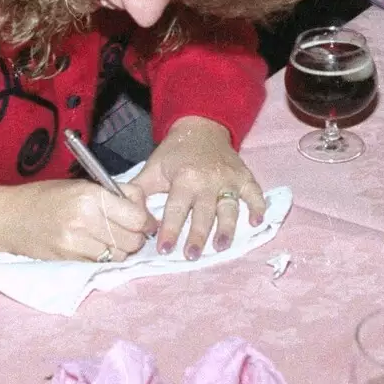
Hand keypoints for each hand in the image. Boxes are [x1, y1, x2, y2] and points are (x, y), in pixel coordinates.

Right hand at [0, 178, 154, 261]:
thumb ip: (115, 193)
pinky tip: (98, 248)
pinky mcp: (68, 261)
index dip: (146, 220)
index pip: (136, 217)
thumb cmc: (46, 196)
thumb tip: (145, 207)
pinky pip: (101, 265)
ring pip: (119, 256)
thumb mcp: (82, 184)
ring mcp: (75, 244)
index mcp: (90, 196)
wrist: (8, 217)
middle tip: (131, 232)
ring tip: (114, 240)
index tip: (145, 220)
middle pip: (132, 240)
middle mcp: (84, 221)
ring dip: (122, 250)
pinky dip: (106, 259)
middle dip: (137, 237)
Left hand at [132, 117, 265, 259]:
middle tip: (192, 256)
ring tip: (221, 247)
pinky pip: (254, 193)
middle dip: (197, 236)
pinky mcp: (244, 176)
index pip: (176, 209)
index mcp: (184, 178)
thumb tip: (125, 213)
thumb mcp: (153, 168)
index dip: (170, 230)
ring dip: (227, 228)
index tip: (164, 250)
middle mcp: (208, 179)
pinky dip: (258, 207)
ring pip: (229, 207)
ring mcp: (229, 178)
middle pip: (204, 213)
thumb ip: (140, 191)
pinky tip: (257, 222)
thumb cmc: (174, 152)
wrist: (200, 127)